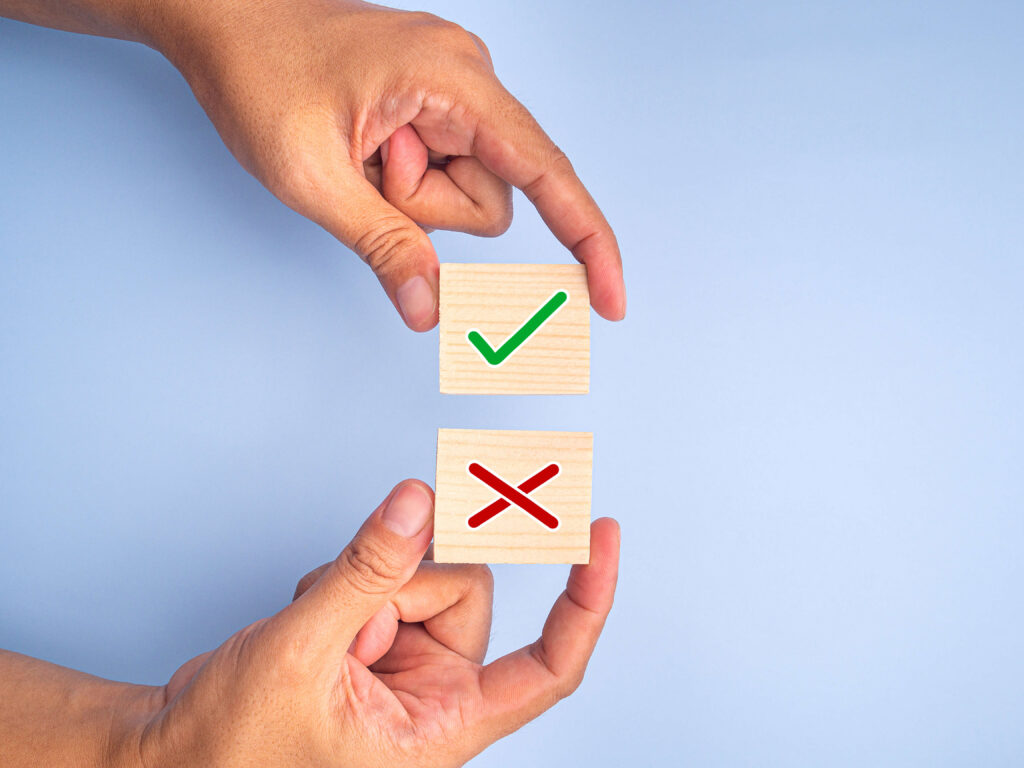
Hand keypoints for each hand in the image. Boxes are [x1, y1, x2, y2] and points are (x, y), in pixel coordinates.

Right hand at [138, 480, 619, 766]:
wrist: (177, 750)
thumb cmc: (233, 746)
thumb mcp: (299, 654)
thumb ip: (364, 572)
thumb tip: (418, 503)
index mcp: (442, 729)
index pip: (548, 667)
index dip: (584, 602)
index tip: (601, 536)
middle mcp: (435, 694)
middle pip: (468, 592)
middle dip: (403, 586)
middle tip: (349, 616)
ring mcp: (405, 662)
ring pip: (425, 575)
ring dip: (367, 584)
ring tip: (314, 629)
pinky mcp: (377, 636)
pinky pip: (386, 574)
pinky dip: (346, 580)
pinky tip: (310, 616)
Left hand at [144, 0, 625, 329]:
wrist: (220, 18)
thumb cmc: (257, 73)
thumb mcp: (313, 177)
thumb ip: (382, 245)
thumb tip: (430, 311)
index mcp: (455, 80)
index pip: (546, 173)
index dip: (587, 240)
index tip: (611, 297)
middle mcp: (468, 79)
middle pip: (493, 198)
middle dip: (428, 211)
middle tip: (364, 172)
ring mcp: (451, 90)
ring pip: (465, 192)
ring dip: (409, 198)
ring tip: (356, 154)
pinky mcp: (433, 103)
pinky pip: (443, 171)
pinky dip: (402, 182)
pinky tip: (363, 148)